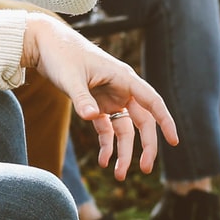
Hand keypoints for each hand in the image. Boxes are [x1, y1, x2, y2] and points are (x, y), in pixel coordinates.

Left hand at [22, 14, 178, 179]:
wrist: (45, 44)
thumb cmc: (61, 54)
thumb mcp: (70, 77)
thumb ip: (82, 98)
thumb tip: (92, 117)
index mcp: (123, 78)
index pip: (151, 101)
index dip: (165, 120)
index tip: (174, 141)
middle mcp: (121, 89)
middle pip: (142, 121)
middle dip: (145, 146)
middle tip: (145, 169)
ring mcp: (109, 98)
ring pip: (124, 129)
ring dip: (123, 151)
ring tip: (118, 175)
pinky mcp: (96, 104)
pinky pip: (107, 129)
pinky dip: (106, 145)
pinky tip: (103, 161)